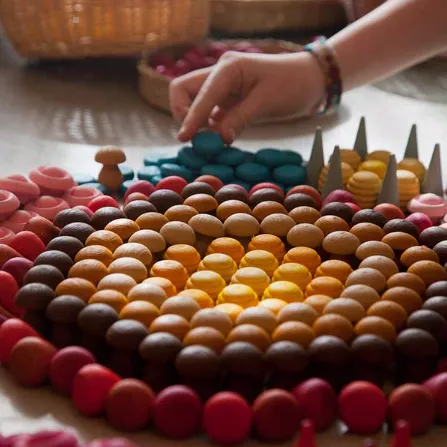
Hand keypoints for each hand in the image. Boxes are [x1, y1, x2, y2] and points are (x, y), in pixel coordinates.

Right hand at [169, 51, 324, 143]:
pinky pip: (208, 113)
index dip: (190, 117)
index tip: (184, 138)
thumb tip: (219, 139)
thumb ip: (239, 119)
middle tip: (195, 137)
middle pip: (183, 90)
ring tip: (208, 141)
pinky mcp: (227, 99)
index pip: (199, 93)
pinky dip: (208, 126)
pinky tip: (217, 138)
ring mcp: (222, 86)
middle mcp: (220, 73)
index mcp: (228, 67)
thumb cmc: (292, 84)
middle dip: (184, 113)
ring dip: (195, 121)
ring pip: (193, 102)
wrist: (310, 80)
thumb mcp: (266, 102)